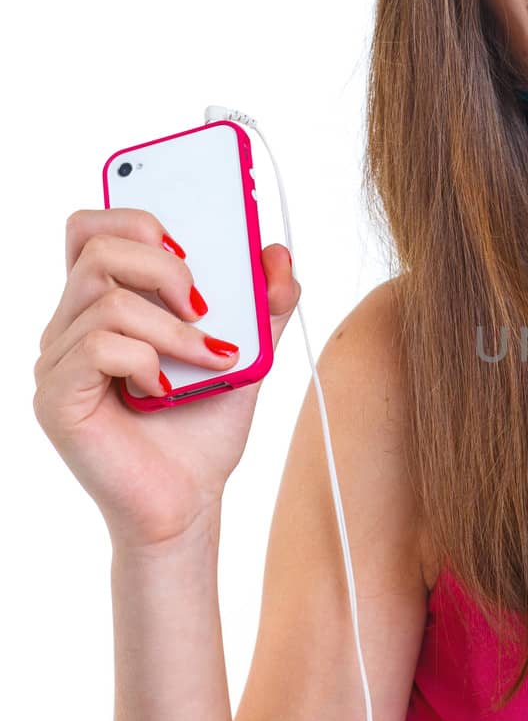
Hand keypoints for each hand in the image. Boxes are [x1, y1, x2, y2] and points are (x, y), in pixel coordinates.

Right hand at [33, 208, 302, 550]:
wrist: (188, 505)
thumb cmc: (202, 431)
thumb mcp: (246, 354)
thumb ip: (262, 304)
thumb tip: (277, 253)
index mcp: (104, 304)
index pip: (91, 227)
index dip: (136, 214)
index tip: (192, 242)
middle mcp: (69, 325)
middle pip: (95, 243)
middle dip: (164, 264)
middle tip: (207, 307)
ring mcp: (57, 360)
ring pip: (107, 296)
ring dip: (175, 327)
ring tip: (209, 362)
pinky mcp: (56, 397)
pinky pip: (100, 346)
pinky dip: (151, 361)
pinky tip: (168, 392)